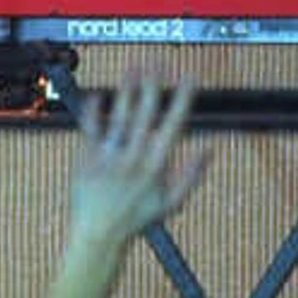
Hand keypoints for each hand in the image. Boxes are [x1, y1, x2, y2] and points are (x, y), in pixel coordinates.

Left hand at [67, 80, 204, 258]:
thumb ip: (191, 175)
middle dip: (153, 87)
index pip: (173, 125)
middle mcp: (133, 158)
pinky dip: (94, 112)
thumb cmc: (137, 219)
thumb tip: (210, 149)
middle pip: (145, 115)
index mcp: (156, 166)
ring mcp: (108, 157)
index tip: (190, 78)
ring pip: (119, 118)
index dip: (182, 100)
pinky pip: (91, 130)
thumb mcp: (171, 203)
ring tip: (132, 68)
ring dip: (126, 91)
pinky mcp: (87, 158)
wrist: (99, 234)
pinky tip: (98, 94)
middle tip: (159, 63)